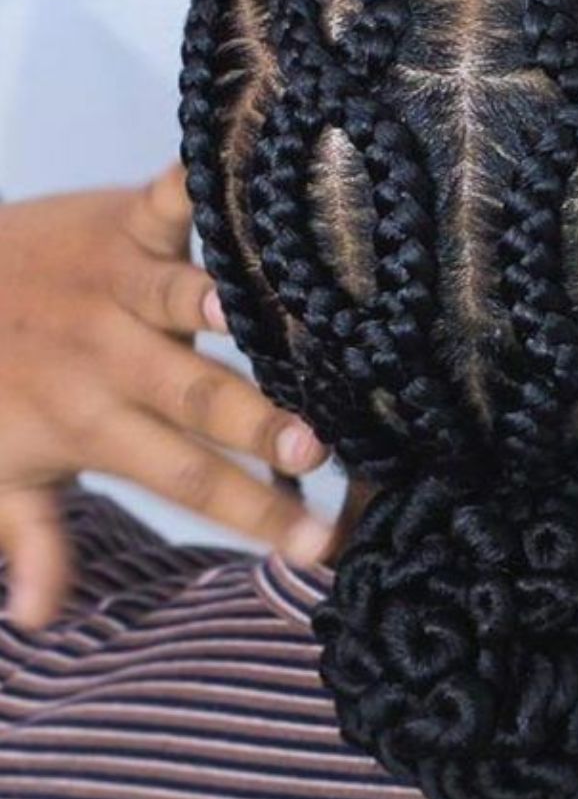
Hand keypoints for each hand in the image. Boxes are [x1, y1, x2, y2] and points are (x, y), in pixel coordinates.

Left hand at [0, 161, 332, 628]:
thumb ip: (34, 541)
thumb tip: (37, 619)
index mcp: (91, 424)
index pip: (186, 479)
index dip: (253, 515)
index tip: (321, 545)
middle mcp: (108, 356)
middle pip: (192, 397)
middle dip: (255, 424)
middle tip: (315, 447)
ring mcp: (114, 284)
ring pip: (174, 301)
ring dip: (211, 307)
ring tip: (258, 316)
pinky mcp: (118, 222)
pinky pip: (162, 202)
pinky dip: (195, 189)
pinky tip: (238, 179)